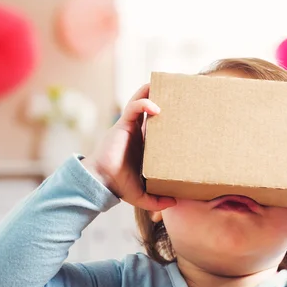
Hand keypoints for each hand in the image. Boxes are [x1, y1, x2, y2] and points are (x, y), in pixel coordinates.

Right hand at [82, 84, 176, 210]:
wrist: (101, 182)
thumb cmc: (119, 186)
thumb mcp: (143, 196)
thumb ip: (158, 200)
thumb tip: (175, 202)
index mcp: (146, 144)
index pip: (160, 125)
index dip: (171, 117)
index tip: (186, 113)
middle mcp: (139, 132)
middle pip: (152, 108)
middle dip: (163, 98)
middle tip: (180, 92)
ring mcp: (131, 126)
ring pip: (142, 101)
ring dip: (153, 92)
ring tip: (167, 85)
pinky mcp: (123, 123)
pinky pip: (134, 107)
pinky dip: (144, 103)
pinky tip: (156, 107)